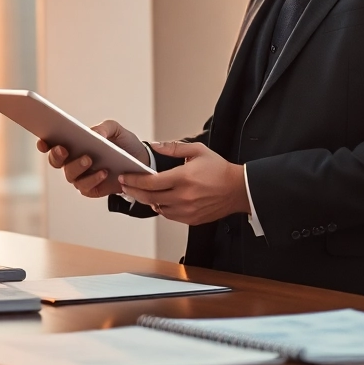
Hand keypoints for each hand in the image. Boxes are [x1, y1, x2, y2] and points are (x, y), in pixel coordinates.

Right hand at [35, 119, 148, 198]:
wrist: (141, 161)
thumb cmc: (123, 143)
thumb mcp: (116, 130)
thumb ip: (104, 128)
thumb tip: (93, 134)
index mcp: (73, 145)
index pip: (52, 144)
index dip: (44, 143)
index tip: (43, 141)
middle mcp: (72, 161)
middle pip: (55, 161)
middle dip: (56, 155)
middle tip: (64, 149)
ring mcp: (80, 177)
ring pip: (70, 175)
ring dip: (77, 166)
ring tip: (90, 159)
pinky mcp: (91, 189)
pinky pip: (86, 187)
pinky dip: (93, 179)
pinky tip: (103, 172)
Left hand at [117, 141, 248, 224]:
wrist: (238, 189)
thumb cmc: (219, 170)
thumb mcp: (198, 151)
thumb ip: (174, 148)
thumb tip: (156, 146)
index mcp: (183, 178)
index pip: (151, 182)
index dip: (134, 180)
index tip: (125, 177)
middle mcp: (184, 196)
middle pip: (149, 198)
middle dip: (133, 192)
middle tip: (125, 186)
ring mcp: (187, 210)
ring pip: (158, 208)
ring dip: (147, 200)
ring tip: (141, 192)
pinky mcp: (191, 219)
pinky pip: (169, 215)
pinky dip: (161, 208)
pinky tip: (159, 200)